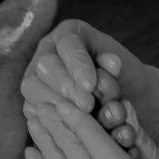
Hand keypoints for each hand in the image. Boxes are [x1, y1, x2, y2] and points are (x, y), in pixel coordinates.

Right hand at [20, 32, 137, 156]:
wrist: (124, 99)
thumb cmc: (125, 79)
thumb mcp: (128, 68)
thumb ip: (118, 65)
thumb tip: (111, 63)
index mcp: (72, 33)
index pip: (68, 43)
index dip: (77, 64)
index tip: (91, 86)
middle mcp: (49, 50)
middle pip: (45, 64)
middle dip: (66, 86)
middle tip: (86, 105)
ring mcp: (36, 74)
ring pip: (31, 86)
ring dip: (56, 103)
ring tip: (78, 116)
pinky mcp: (33, 99)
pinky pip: (30, 108)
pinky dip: (49, 117)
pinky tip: (67, 125)